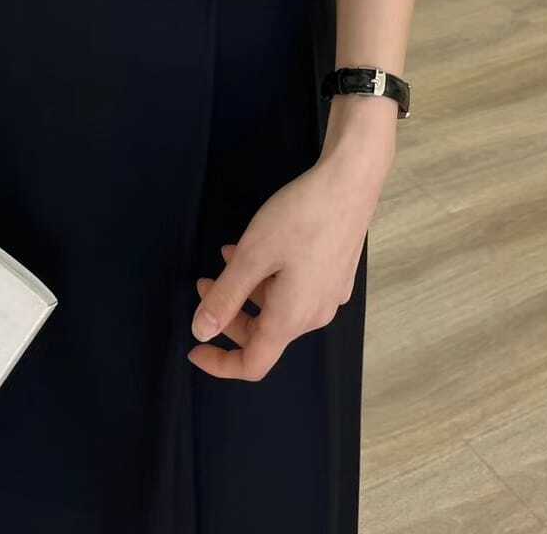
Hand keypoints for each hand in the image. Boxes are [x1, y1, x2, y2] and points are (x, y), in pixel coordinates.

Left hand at [187, 99, 394, 380]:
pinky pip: (296, 289)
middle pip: (265, 334)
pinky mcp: (336, 272)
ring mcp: (330, 294)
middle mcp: (314, 314)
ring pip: (279, 308)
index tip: (195, 348)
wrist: (350, 182)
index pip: (254, 363)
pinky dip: (270, 278)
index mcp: (292, 318)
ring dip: (248, 291)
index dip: (221, 363)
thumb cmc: (300, 218)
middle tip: (202, 284)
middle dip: (229, 316)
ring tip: (226, 256)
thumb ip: (225, 297)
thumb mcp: (252, 256)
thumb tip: (201, 332)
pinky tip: (259, 246)